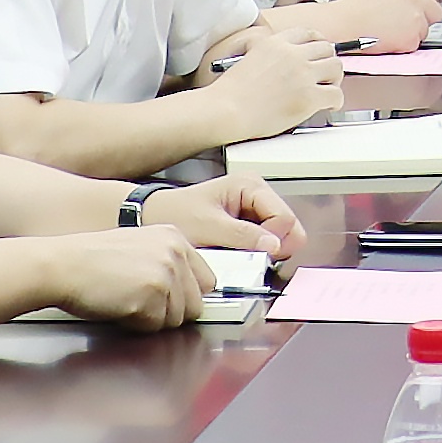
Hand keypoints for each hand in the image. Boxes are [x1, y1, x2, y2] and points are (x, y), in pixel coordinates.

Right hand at [41, 218, 216, 326]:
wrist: (60, 265)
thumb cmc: (88, 261)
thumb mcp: (136, 248)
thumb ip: (165, 265)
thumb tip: (187, 294)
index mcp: (173, 237)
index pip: (206, 280)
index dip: (187, 298)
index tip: (174, 303)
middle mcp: (174, 252)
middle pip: (195, 305)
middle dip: (169, 313)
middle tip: (139, 302)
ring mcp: (165, 273)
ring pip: (176, 320)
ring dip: (152, 319)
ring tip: (125, 300)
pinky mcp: (152, 295)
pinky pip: (155, 327)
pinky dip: (137, 325)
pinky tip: (118, 306)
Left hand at [147, 174, 304, 247]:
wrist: (155, 217)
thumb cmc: (175, 214)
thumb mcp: (209, 226)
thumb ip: (243, 236)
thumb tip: (274, 246)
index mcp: (250, 185)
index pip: (283, 217)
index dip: (274, 240)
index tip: (257, 254)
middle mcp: (257, 194)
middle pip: (286, 227)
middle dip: (272, 246)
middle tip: (249, 257)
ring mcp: (254, 209)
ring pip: (278, 237)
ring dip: (262, 251)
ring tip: (238, 254)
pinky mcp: (249, 224)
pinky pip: (265, 242)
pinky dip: (255, 252)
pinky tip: (237, 253)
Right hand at [204, 36, 342, 140]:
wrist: (227, 110)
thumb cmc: (230, 92)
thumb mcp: (245, 56)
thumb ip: (261, 49)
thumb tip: (265, 50)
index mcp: (275, 43)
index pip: (308, 34)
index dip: (318, 43)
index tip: (320, 52)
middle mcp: (292, 54)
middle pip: (327, 48)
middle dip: (328, 61)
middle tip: (326, 74)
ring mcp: (302, 74)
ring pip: (336, 68)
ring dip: (334, 79)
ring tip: (328, 89)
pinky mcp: (308, 97)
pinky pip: (336, 95)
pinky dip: (336, 101)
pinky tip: (328, 106)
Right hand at [335, 0, 441, 52]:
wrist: (342, 25)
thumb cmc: (356, 8)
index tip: (423, 4)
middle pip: (436, 12)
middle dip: (424, 18)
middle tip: (402, 22)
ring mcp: (415, 18)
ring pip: (425, 31)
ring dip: (412, 33)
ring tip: (389, 30)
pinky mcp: (411, 38)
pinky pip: (415, 45)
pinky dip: (404, 46)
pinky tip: (387, 39)